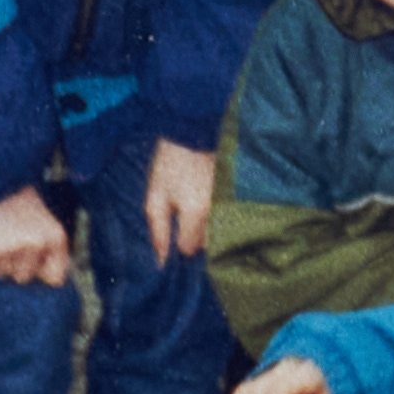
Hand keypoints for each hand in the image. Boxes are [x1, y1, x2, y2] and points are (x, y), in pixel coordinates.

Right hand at [0, 186, 70, 285]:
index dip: (42, 270)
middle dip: (16, 262)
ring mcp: (8, 251)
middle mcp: (35, 246)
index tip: (33, 260)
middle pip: (24, 277)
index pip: (55, 278)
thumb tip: (49, 279)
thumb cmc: (14, 188)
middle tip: (7, 234)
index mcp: (55, 236)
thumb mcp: (41, 210)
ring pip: (1, 272)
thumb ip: (45, 242)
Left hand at [144, 138, 218, 263]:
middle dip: (194, 236)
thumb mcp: (155, 196)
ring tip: (196, 206)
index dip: (178, 241)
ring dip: (207, 227)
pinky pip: (228, 218)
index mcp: (194, 213)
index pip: (188, 248)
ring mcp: (230, 204)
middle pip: (205, 243)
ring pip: (218, 232)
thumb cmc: (170, 164)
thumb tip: (161, 261)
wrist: (195, 132)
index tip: (174, 226)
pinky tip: (208, 200)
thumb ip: (158, 231)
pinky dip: (218, 216)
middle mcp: (216, 212)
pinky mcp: (238, 195)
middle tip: (184, 215)